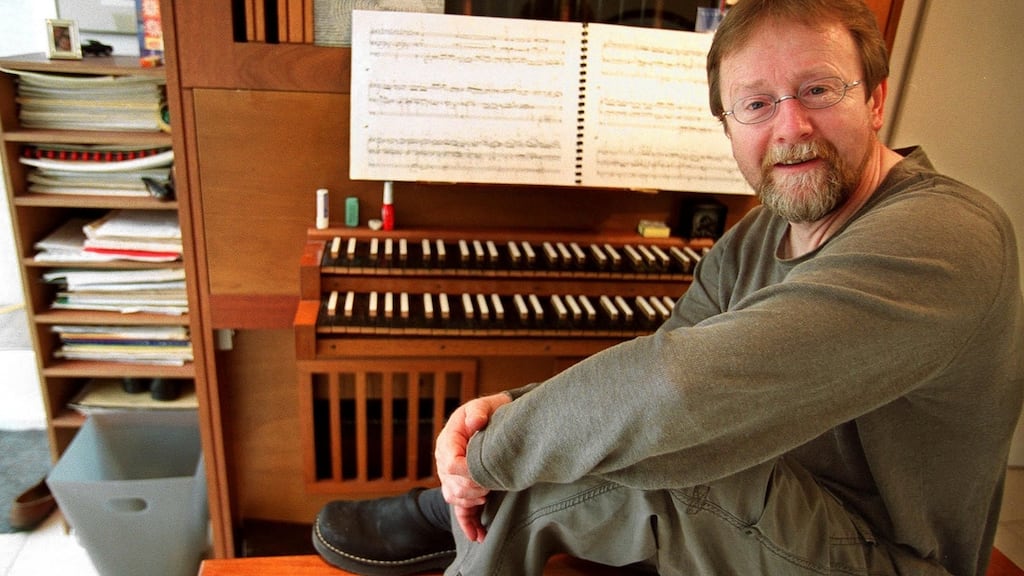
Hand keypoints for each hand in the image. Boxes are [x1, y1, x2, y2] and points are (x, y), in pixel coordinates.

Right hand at [435, 393, 510, 541]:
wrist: (494, 419)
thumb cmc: (490, 412)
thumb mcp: (485, 405)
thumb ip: (479, 410)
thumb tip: (476, 420)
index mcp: (448, 441)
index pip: (450, 463)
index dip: (467, 472)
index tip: (485, 473)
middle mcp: (445, 460)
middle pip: (452, 485)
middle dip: (473, 488)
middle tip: (492, 484)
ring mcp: (451, 477)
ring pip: (454, 498)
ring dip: (472, 502)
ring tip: (488, 496)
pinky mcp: (460, 488)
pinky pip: (460, 510)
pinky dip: (468, 524)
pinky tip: (479, 536)